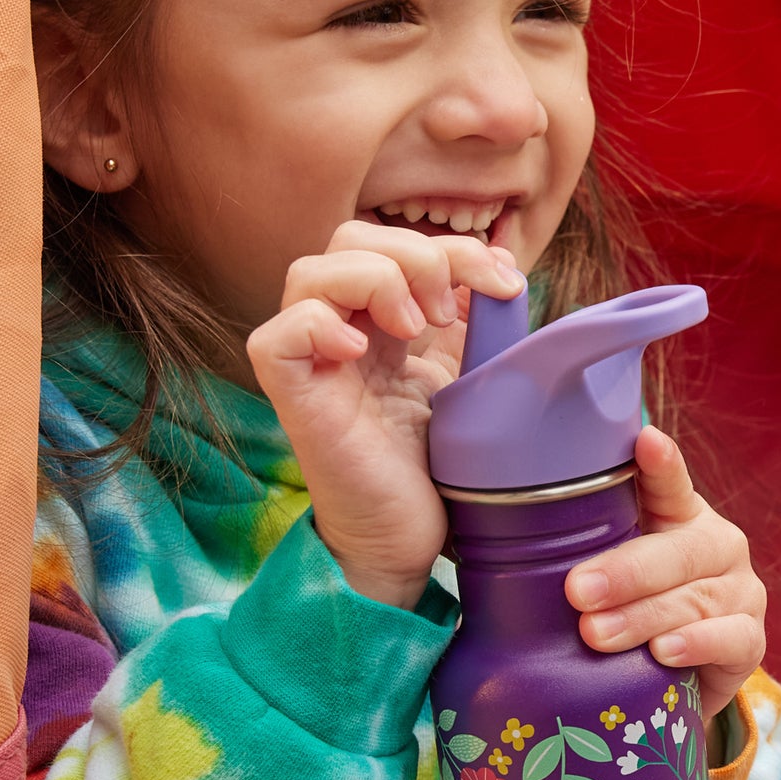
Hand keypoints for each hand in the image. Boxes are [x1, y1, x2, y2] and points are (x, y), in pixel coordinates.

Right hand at [246, 221, 524, 607]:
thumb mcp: (469, 377)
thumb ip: (476, 321)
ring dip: (377, 281)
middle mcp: (340, 332)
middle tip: (449, 312)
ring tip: (415, 329)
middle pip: (350, 240)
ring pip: (309, 272)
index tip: (503, 282)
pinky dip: (318, 326)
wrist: (410, 539)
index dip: (453, 247)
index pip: (396, 243)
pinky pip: (277, 336)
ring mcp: (312, 362)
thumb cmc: (435, 468)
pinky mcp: (293, 398)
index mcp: (380, 321)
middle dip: (415, 255)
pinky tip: (360, 354)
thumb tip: (498, 268)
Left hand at [563, 425, 766, 721]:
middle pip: (679, 550)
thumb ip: (568, 547)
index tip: (645, 443)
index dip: (659, 464)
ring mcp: (739, 591)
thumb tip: (476, 527)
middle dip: (625, 572)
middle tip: (577, 590)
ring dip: (644, 616)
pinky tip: (663, 653)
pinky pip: (730, 639)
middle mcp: (716, 545)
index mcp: (677, 515)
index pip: (668, 482)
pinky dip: (696, 645)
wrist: (677, 682)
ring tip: (597, 634)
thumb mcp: (601, 574)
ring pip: (695, 598)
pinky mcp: (751, 640)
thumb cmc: (626, 613)